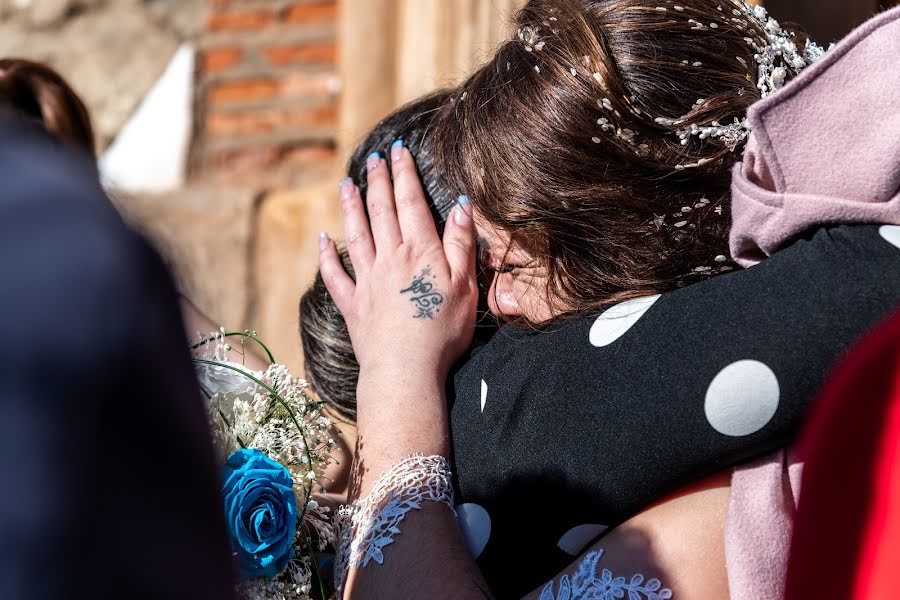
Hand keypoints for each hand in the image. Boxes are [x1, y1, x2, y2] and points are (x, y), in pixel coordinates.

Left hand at [318, 141, 476, 379]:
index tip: (399, 152)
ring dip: (351, 207)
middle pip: (381, 211)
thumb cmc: (442, 330)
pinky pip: (335, 275)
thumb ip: (460, 243)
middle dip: (378, 181)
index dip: (404, 175)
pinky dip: (326, 256)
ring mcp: (366, 280)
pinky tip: (323, 240)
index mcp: (418, 252)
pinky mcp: (352, 304)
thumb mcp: (465, 285)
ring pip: (356, 234)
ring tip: (347, 184)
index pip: (410, 203)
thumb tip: (460, 204)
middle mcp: (388, 259)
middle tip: (374, 158)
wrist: (406, 370)